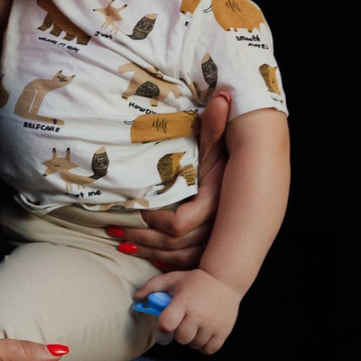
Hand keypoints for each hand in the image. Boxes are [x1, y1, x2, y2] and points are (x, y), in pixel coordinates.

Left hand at [116, 87, 232, 269]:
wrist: (247, 186)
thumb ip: (215, 125)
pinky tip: (145, 256)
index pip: (179, 223)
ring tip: (120, 243)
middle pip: (173, 244)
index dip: (156, 219)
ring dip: (146, 251)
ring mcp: (214, 242)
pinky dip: (163, 264)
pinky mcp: (210, 251)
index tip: (137, 209)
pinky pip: (185, 264)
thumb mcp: (217, 145)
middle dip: (141, 237)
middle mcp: (216, 227)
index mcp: (214, 203)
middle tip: (113, 232)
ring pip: (177, 257)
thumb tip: (222, 96)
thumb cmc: (225, 163)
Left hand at [134, 268, 241, 352]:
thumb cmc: (195, 280)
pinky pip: (209, 349)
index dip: (163, 326)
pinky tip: (202, 335)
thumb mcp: (172, 278)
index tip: (165, 322)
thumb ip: (151, 287)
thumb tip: (137, 298)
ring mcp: (212, 324)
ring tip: (193, 327)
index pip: (167, 324)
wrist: (225, 279)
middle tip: (181, 323)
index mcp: (183, 302)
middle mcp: (198, 315)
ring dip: (190, 339)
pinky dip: (203, 346)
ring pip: (194, 344)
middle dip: (177, 333)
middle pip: (181, 338)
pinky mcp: (224, 331)